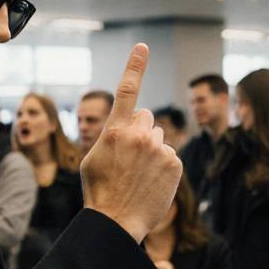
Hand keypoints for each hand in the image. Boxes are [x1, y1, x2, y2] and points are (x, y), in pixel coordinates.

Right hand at [82, 43, 182, 242]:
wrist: (117, 221)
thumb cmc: (100, 191)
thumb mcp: (93, 158)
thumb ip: (112, 135)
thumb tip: (130, 126)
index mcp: (114, 132)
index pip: (127, 91)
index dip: (135, 66)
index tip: (142, 47)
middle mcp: (139, 136)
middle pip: (145, 119)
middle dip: (139, 131)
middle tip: (129, 158)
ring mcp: (159, 149)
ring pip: (158, 138)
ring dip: (152, 150)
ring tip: (139, 175)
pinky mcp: (175, 163)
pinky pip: (170, 155)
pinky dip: (163, 166)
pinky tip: (152, 182)